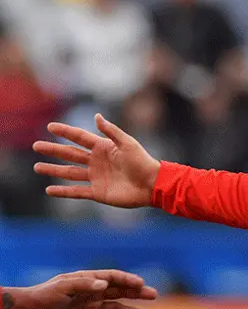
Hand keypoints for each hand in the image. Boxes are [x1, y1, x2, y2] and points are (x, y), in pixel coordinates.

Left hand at [3, 270, 156, 308]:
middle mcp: (95, 293)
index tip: (140, 283)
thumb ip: (85, 285)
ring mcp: (94, 308)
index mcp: (90, 280)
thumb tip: (105, 285)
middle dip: (137, 293)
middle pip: (121, 292)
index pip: (114, 278)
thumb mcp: (63, 286)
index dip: (128, 279)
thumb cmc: (45, 295)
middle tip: (153, 294)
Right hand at [34, 114, 159, 208]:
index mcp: (104, 148)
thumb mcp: (127, 143)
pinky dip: (63, 191)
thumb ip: (111, 131)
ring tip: (37, 166)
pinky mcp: (97, 192)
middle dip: (53, 150)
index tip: (50, 126)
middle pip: (70, 154)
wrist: (151, 184)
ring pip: (69, 172)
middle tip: (36, 145)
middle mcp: (97, 162)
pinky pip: (76, 192)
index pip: (80, 138)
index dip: (65, 132)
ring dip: (53, 170)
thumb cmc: (142, 162)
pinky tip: (49, 190)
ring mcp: (96, 177)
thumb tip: (96, 116)